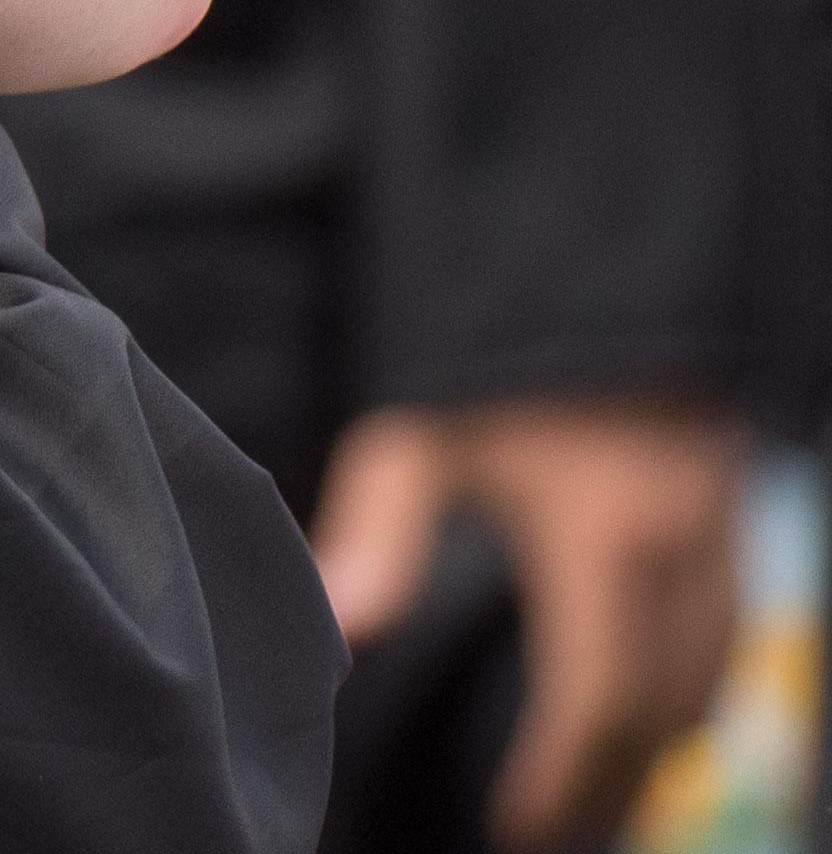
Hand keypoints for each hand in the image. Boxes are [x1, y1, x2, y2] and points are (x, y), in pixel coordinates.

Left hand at [316, 398, 743, 846]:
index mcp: (607, 542)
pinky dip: (692, 701)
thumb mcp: (422, 430)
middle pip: (663, 716)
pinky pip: (729, 647)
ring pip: (709, 688)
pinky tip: (648, 724)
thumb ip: (381, 530)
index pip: (600, 702)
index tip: (519, 828)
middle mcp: (683, 556)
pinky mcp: (736, 528)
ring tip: (593, 799)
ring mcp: (723, 544)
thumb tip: (338, 626)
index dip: (564, 780)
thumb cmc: (497, 357)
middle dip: (612, 787)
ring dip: (657, 752)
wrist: (598, 277)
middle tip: (550, 832)